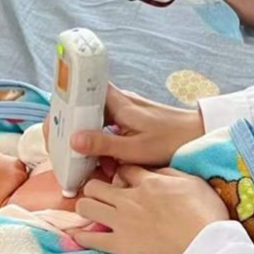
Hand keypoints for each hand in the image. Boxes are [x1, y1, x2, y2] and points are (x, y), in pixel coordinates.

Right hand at [43, 83, 204, 166]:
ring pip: (94, 119)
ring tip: (81, 160)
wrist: (199, 134)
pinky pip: (106, 126)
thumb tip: (72, 140)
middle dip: (70, 128)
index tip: (54, 126)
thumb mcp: (135, 149)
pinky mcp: (130, 118)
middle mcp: (118, 100)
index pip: (80, 92)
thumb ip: (103, 144)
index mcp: (117, 102)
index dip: (63, 106)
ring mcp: (124, 108)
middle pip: (83, 107)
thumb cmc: (170, 141)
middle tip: (62, 150)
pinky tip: (103, 161)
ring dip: (86, 137)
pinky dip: (100, 141)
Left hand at [73, 166, 228, 253]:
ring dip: (87, 205)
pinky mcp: (120, 244)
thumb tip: (153, 171)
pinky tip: (78, 234)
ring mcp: (122, 221)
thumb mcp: (191, 181)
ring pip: (86, 206)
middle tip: (103, 193)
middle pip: (95, 185)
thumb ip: (168, 172)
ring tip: (93, 210)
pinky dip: (81, 236)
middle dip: (96, 186)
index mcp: (148, 181)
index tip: (124, 178)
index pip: (123, 169)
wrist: (205, 245)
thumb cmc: (205, 212)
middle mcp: (129, 198)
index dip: (122, 172)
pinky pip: (90, 239)